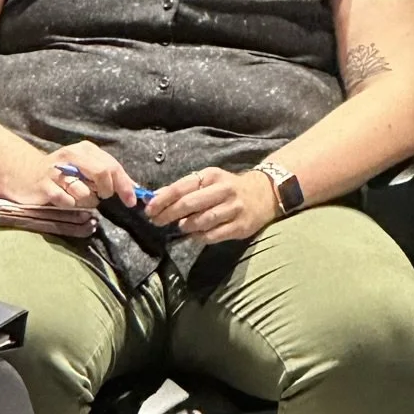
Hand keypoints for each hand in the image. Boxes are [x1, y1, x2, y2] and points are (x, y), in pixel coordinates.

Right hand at [5, 141, 137, 209]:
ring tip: (78, 197)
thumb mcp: (87, 168)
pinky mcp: (45, 186)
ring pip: (85, 193)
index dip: (125, 185)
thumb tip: (136, 190)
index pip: (112, 166)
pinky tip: (65, 199)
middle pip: (102, 174)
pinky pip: (68, 201)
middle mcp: (71, 156)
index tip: (131, 201)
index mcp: (85, 149)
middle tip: (101, 196)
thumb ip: (110, 176)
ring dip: (87, 202)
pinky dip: (70, 205)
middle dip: (106, 191)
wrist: (27, 174)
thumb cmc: (62, 174)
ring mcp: (56, 171)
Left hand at [144, 167, 278, 243]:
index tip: (148, 209)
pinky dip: (199, 237)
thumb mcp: (207, 181)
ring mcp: (234, 208)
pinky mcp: (240, 226)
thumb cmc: (227, 188)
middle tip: (156, 221)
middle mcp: (223, 190)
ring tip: (179, 227)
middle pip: (189, 204)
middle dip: (168, 214)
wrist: (264, 194)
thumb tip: (154, 197)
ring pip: (201, 221)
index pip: (181, 187)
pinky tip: (194, 235)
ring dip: (185, 226)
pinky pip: (213, 235)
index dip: (162, 200)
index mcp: (211, 176)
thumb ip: (183, 189)